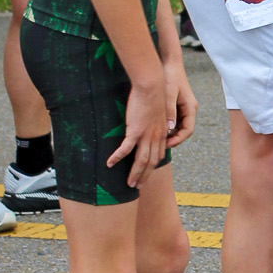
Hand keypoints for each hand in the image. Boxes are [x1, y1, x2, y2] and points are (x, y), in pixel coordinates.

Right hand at [106, 62, 169, 187]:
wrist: (153, 86)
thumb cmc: (154, 95)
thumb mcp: (158, 112)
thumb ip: (156, 122)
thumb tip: (150, 126)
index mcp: (162, 134)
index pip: (158, 156)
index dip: (152, 167)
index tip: (146, 175)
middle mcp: (156, 138)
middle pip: (151, 163)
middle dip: (144, 176)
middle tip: (137, 187)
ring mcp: (146, 136)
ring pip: (141, 161)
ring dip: (134, 174)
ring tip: (129, 183)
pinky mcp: (135, 131)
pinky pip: (125, 149)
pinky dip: (117, 158)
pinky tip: (110, 164)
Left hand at [163, 57, 196, 147]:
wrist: (170, 62)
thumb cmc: (170, 76)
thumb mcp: (168, 94)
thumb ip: (169, 111)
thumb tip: (169, 128)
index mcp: (191, 108)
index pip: (188, 130)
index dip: (178, 139)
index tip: (167, 144)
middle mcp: (189, 109)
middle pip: (184, 130)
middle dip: (174, 139)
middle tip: (160, 144)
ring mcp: (184, 107)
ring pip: (179, 126)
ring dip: (170, 133)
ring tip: (157, 138)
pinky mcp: (178, 105)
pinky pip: (174, 120)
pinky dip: (167, 126)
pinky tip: (156, 128)